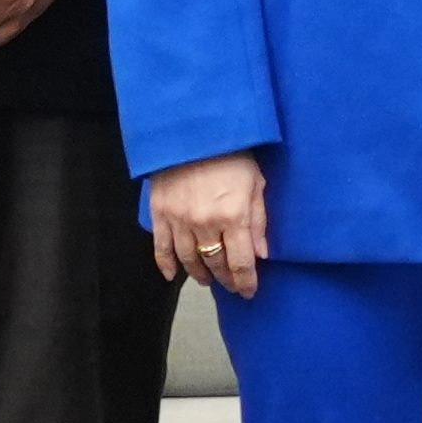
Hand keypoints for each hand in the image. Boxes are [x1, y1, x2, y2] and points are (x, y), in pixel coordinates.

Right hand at [146, 151, 266, 292]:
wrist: (194, 131)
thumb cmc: (232, 153)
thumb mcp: (256, 183)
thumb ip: (258, 220)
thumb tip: (261, 254)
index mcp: (233, 216)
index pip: (240, 262)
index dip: (245, 281)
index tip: (249, 291)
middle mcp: (205, 224)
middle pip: (215, 263)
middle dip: (225, 279)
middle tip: (231, 287)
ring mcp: (179, 220)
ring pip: (189, 259)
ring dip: (199, 274)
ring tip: (207, 280)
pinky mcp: (160, 213)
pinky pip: (161, 247)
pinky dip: (166, 264)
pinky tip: (173, 275)